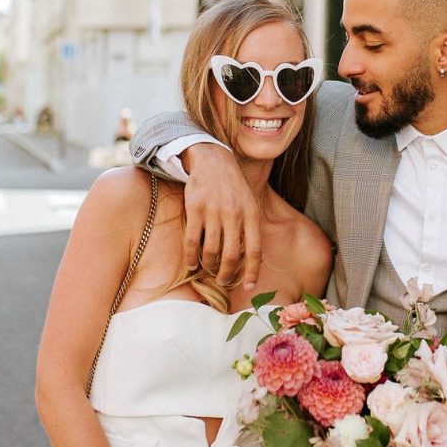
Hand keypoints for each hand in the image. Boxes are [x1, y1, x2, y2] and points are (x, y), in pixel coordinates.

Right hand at [180, 144, 261, 289]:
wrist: (214, 160)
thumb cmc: (233, 186)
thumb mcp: (250, 202)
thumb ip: (250, 226)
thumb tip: (252, 257)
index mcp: (251, 214)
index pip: (255, 250)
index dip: (253, 271)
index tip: (250, 287)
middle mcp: (234, 214)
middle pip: (231, 255)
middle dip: (227, 274)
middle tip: (223, 280)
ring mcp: (214, 211)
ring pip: (211, 250)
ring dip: (209, 266)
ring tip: (209, 270)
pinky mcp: (195, 208)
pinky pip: (193, 240)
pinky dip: (191, 257)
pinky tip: (191, 264)